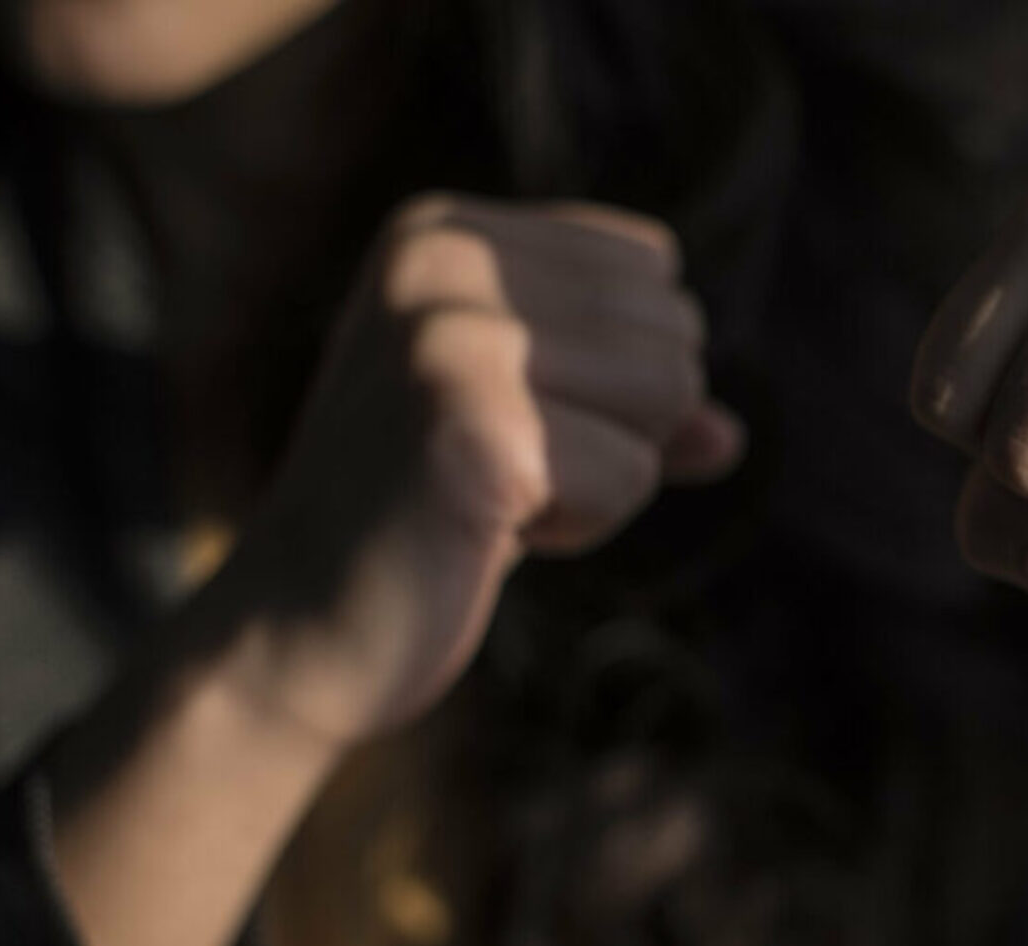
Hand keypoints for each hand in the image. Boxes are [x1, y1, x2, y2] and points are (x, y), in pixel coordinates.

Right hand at [200, 194, 742, 743]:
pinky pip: (633, 473)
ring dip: (604, 478)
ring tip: (494, 498)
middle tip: (499, 471)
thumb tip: (729, 434)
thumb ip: (633, 405)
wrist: (298, 634)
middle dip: (620, 428)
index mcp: (442, 229)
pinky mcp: (473, 425)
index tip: (505, 420)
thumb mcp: (532, 429)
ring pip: (668, 396)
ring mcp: (450, 336)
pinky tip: (484, 534)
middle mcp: (439, 259)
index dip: (617, 374)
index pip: (649, 267)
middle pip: (672, 330)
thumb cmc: (422, 522)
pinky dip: (582, 526)